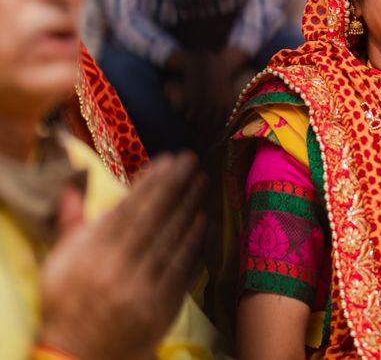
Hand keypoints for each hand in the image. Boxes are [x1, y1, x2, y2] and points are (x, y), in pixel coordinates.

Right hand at [38, 153, 205, 359]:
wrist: (79, 353)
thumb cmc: (67, 301)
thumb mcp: (58, 262)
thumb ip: (70, 222)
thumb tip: (74, 186)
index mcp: (94, 254)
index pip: (130, 209)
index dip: (152, 182)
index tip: (168, 160)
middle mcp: (121, 268)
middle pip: (156, 219)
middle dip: (176, 186)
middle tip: (192, 160)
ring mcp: (145, 287)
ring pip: (173, 239)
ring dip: (190, 207)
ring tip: (201, 182)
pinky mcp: (163, 305)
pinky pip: (183, 267)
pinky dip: (195, 242)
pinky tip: (204, 221)